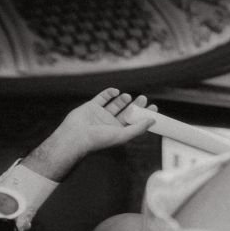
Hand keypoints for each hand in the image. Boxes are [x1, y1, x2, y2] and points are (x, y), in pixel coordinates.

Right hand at [28, 88, 158, 180]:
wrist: (76, 136)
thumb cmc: (99, 139)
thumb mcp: (123, 135)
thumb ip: (138, 128)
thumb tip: (153, 120)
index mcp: (119, 131)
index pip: (135, 122)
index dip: (144, 114)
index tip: (153, 107)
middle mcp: (110, 123)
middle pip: (127, 111)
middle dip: (135, 105)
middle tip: (143, 98)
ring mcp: (101, 114)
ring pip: (115, 104)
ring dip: (122, 99)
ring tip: (127, 96)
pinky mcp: (91, 107)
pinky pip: (102, 97)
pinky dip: (109, 93)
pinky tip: (115, 91)